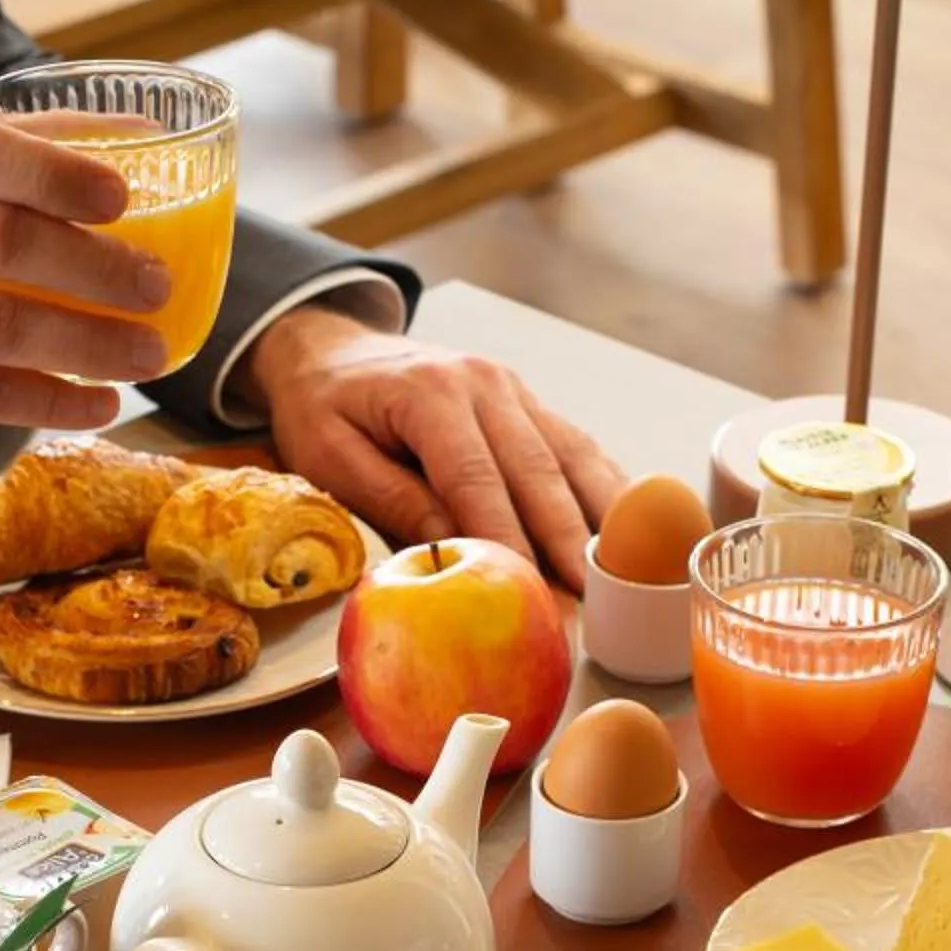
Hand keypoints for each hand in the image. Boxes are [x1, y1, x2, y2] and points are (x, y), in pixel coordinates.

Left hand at [248, 305, 626, 590]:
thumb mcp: (331, 457)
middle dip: (567, 541)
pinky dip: (605, 490)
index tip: (527, 590)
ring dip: (602, 517)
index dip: (507, 538)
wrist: (332, 351)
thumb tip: (454, 550)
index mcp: (430, 394)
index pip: (477, 478)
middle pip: (537, 470)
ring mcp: (514, 390)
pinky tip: (627, 532)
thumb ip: (393, 500)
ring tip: (628, 572)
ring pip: (572, 457)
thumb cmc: (323, 409)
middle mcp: (484, 384)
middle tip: (589, 599)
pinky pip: (576, 449)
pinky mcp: (529, 405)